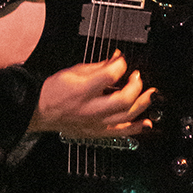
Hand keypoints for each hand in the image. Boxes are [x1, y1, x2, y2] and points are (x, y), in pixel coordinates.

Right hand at [28, 51, 154, 136]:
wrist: (42, 111)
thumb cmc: (55, 91)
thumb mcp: (74, 71)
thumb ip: (98, 66)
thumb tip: (116, 59)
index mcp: (82, 89)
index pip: (109, 75)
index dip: (121, 65)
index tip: (122, 61)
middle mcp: (90, 108)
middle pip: (122, 100)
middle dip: (136, 86)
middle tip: (137, 77)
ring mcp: (95, 122)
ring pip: (125, 116)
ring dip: (142, 105)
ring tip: (151, 95)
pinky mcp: (97, 132)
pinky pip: (121, 133)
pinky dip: (137, 128)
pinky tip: (148, 123)